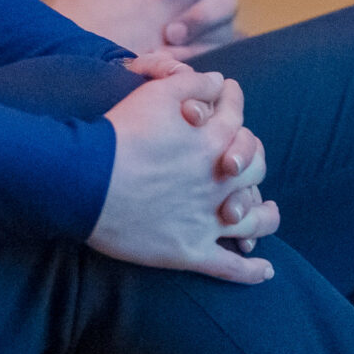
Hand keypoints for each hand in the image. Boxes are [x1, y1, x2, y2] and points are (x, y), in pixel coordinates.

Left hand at [53, 0, 240, 58]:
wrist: (83, 60)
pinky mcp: (211, 51)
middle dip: (202, 7)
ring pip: (229, 15)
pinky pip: (226, 49)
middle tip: (170, 30)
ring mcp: (209, 23)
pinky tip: (180, 64)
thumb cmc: (88, 18)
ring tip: (171, 45)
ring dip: (205, 28)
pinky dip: (207, 54)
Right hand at [87, 67, 279, 283]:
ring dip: (266, 217)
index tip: (231, 106)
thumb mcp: (157, 93)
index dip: (238, 112)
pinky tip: (264, 270)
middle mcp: (219, 182)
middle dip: (256, 163)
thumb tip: (222, 82)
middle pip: (255, 171)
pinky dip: (250, 271)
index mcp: (214, 142)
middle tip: (248, 164)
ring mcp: (207, 220)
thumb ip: (194, 84)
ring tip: (269, 214)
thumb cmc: (118, 133)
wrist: (84, 179)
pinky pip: (230, 267)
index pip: (241, 125)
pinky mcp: (190, 251)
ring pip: (252, 221)